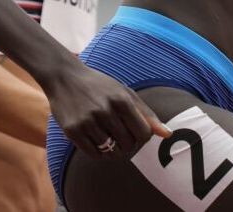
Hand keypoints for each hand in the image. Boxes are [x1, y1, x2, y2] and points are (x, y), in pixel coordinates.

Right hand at [46, 63, 170, 158]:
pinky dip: (99, 153)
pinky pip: (93, 154)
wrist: (64, 77)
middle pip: (128, 144)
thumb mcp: (124, 93)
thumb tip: (167, 134)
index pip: (144, 133)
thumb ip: (147, 114)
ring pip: (111, 151)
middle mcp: (105, 110)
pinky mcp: (73, 130)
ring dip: (114, 151)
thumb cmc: (99, 86)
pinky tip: (98, 143)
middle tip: (122, 138)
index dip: (143, 138)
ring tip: (110, 140)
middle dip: (129, 145)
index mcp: (122, 99)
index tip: (135, 133)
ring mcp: (88, 121)